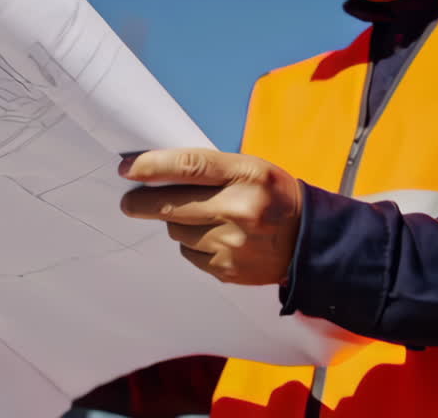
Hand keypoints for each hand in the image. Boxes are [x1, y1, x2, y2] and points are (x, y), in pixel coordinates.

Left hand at [119, 148, 303, 285]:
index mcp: (247, 175)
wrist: (310, 241)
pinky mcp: (228, 270)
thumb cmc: (274, 195)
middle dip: (143, 203)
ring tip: (202, 218)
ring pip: (178, 231)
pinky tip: (215, 239)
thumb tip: (156, 174)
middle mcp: (239, 209)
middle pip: (172, 205)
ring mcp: (233, 244)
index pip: (189, 166)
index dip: (152, 167)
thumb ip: (210, 170)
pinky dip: (194, 245)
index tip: (127, 169)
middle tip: (129, 202)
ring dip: (179, 223)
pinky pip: (190, 254)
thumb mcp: (251, 169)